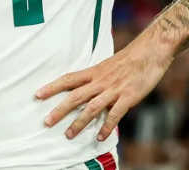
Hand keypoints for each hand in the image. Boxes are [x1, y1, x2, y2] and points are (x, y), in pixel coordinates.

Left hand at [35, 35, 172, 140]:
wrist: (150, 51)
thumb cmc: (129, 59)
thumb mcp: (108, 66)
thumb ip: (97, 78)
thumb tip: (87, 90)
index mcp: (94, 71)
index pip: (68, 79)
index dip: (52, 87)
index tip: (37, 94)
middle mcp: (101, 80)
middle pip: (75, 96)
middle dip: (60, 110)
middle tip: (46, 121)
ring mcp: (114, 89)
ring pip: (92, 107)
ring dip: (79, 122)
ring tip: (68, 135)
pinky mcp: (128, 97)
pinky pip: (115, 114)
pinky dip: (107, 126)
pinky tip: (100, 137)